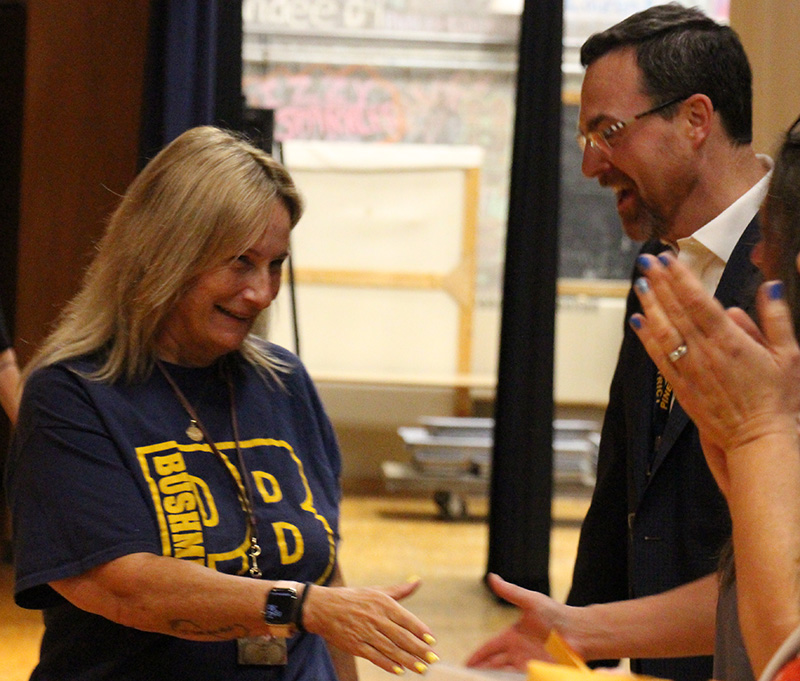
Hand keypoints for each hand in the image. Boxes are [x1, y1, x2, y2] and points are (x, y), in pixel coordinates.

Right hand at [302, 580, 437, 674]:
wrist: (322, 607)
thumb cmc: (353, 598)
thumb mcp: (376, 591)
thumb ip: (399, 590)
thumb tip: (418, 581)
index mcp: (383, 603)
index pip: (406, 619)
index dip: (420, 631)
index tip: (432, 641)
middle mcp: (375, 618)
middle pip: (401, 636)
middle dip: (419, 649)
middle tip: (433, 659)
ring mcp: (365, 632)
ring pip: (390, 648)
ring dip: (407, 660)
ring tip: (421, 668)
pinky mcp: (355, 645)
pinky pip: (374, 656)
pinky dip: (387, 664)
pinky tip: (399, 670)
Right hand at [466, 574, 571, 670]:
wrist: (579, 631)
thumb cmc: (556, 614)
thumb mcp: (530, 601)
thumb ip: (510, 592)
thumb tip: (491, 577)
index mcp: (511, 635)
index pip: (488, 648)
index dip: (477, 656)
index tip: (464, 665)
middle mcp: (516, 651)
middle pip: (492, 664)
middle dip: (480, 672)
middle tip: (466, 679)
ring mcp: (526, 663)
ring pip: (503, 674)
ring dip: (491, 678)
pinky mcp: (537, 670)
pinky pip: (517, 678)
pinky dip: (506, 680)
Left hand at [630, 253, 799, 478]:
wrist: (759, 441)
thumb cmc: (778, 400)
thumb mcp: (790, 355)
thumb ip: (776, 319)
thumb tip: (769, 287)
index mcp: (730, 342)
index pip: (699, 301)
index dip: (681, 278)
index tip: (669, 258)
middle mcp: (704, 353)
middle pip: (676, 311)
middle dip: (660, 282)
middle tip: (646, 260)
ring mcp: (689, 370)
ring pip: (663, 331)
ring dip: (649, 305)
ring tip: (640, 283)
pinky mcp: (680, 387)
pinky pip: (658, 356)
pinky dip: (646, 336)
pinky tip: (638, 320)